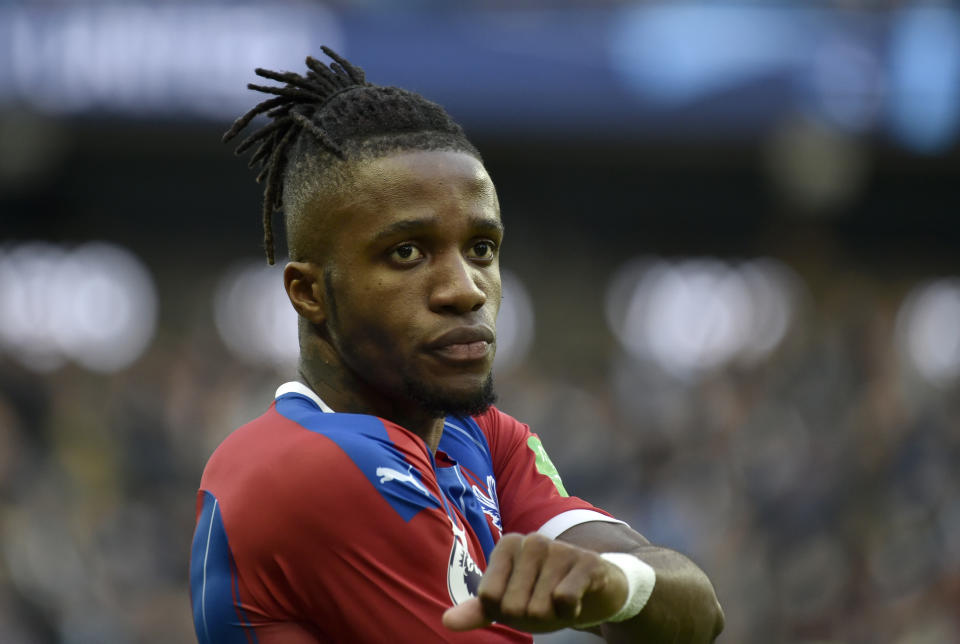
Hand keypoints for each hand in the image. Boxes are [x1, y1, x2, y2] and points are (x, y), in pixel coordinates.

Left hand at [442, 533, 627, 633]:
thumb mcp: (509, 604)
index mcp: (508, 545)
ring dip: (550, 615)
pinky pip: (564, 599)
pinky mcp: (586, 561)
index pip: (487, 597)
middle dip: (529, 616)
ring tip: (559, 600)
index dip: (504, 611)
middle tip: (544, 602)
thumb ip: (478, 610)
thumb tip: (447, 621)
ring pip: (538, 606)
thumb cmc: (544, 595)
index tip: (520, 599)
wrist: (596, 590)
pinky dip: (569, 612)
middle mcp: (531, 540)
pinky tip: (576, 600)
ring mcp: (560, 548)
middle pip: (513, 606)